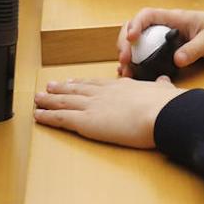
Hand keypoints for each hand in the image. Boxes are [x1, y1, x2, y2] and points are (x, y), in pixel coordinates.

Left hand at [34, 77, 182, 148]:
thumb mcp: (164, 91)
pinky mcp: (86, 121)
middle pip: (76, 89)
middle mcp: (103, 93)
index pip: (97, 84)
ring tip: (38, 98)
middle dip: (61, 88)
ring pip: (64, 101)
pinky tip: (38, 115)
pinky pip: (61, 118)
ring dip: (49, 100)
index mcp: (121, 87)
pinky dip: (47, 116)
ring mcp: (93, 106)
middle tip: (49, 86)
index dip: (82, 83)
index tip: (73, 81)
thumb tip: (164, 82)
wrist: (161, 113)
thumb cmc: (165, 105)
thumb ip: (161, 86)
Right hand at [117, 8, 203, 76]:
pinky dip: (137, 62)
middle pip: (136, 28)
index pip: (147, 15)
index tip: (131, 39)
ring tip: (124, 70)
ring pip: (139, 42)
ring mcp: (164, 37)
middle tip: (124, 60)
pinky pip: (148, 53)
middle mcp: (165, 26)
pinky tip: (132, 73)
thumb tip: (176, 60)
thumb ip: (194, 49)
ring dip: (128, 54)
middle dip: (125, 43)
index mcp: (174, 18)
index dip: (135, 25)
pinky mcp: (167, 49)